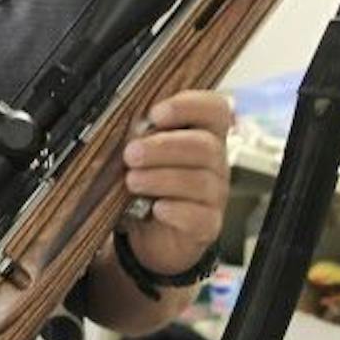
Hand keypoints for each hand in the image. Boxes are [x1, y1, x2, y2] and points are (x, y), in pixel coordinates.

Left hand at [120, 89, 230, 274]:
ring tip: (132, 181)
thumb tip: (124, 129)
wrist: (154, 234)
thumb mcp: (145, 157)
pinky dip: (176, 211)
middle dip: (163, 147)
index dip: (188, 106)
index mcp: (204, 135)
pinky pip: (199, 216)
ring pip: (200, 181)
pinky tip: (157, 208)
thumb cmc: (151, 184)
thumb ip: (141, 138)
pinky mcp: (208, 224)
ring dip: (161, 178)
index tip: (155, 113)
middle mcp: (216, 163)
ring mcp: (215, 195)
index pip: (214, 109)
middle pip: (205, 146)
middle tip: (131, 154)